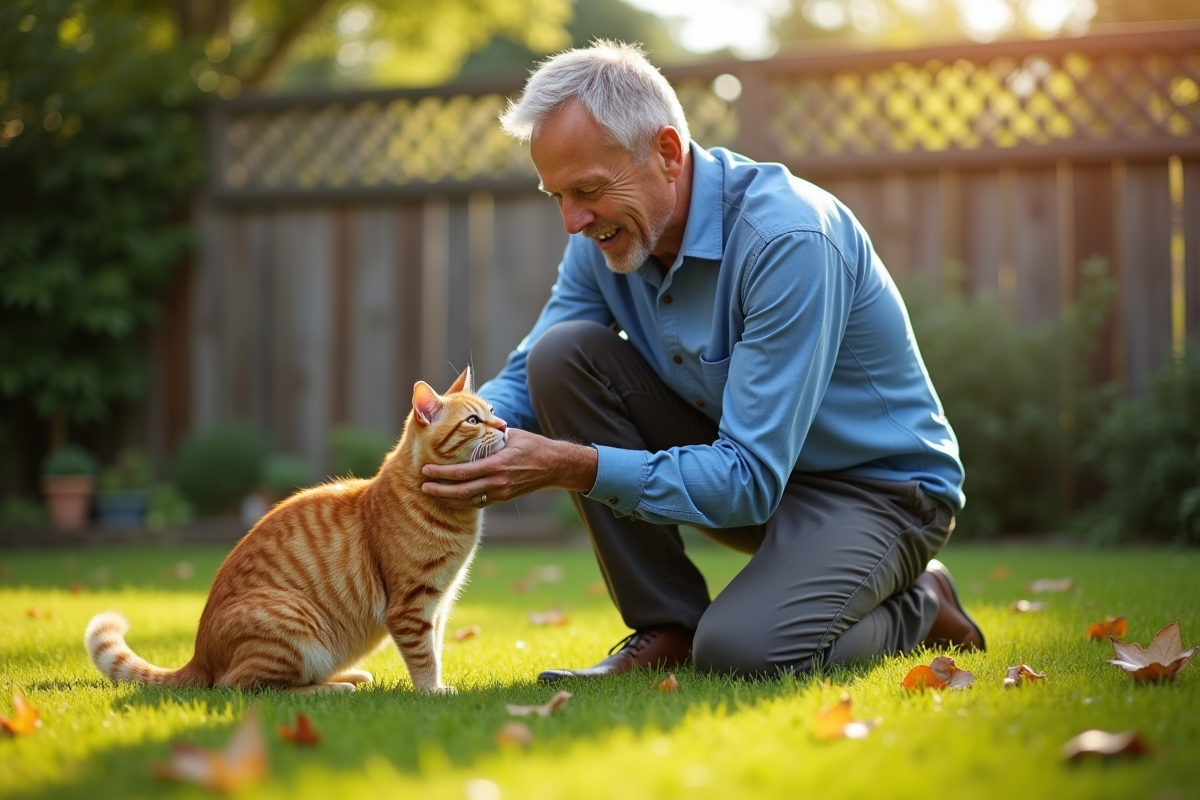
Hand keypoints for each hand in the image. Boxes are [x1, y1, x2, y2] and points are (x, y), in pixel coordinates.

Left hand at [420, 428, 597, 508]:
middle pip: (462, 491)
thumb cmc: (533, 445)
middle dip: (440, 490)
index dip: (442, 473)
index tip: (426, 469)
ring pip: (469, 500)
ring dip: (449, 497)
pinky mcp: (504, 498)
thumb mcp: (512, 435)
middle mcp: (498, 482)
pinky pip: (479, 501)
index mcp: (497, 465)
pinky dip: (463, 499)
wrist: (555, 467)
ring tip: (432, 492)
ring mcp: (501, 493)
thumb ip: (491, 433)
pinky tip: (451, 496)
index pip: (463, 472)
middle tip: (422, 486)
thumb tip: (471, 421)